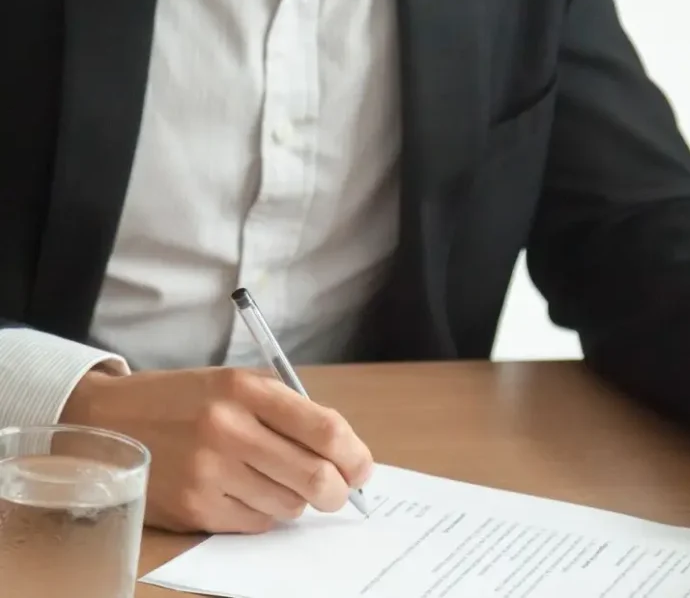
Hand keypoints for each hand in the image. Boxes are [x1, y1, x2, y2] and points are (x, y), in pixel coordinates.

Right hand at [61, 367, 372, 533]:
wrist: (109, 419)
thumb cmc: (186, 401)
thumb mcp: (237, 384)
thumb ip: (289, 411)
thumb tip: (345, 453)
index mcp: (246, 389)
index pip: (325, 430)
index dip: (356, 455)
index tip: (363, 468)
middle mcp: (228, 429)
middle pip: (316, 476)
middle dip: (338, 490)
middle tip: (337, 490)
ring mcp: (209, 472)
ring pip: (289, 504)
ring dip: (296, 499)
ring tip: (275, 479)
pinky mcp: (194, 507)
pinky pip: (257, 523)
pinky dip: (264, 512)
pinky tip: (245, 491)